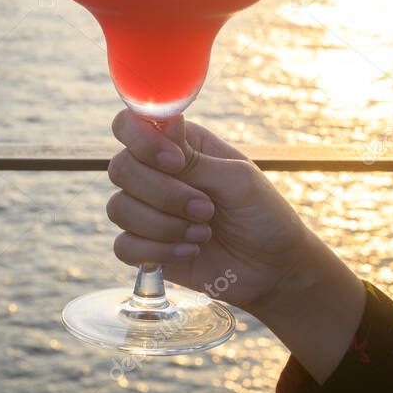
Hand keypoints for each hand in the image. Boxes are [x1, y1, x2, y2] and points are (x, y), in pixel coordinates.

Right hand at [107, 109, 304, 312]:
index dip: (141, 141)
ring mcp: (148, 210)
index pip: (129, 124)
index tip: (175, 164)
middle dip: (164, 194)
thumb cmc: (263, 214)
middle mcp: (155, 172)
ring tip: (204, 233)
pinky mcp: (146, 248)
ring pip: (118, 208)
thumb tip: (164, 123)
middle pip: (120, 168)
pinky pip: (124, 246)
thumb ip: (195, 159)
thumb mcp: (237, 180)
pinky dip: (158, 251)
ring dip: (164, 225)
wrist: (273, 269)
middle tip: (207, 209)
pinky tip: (191, 252)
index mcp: (178, 144)